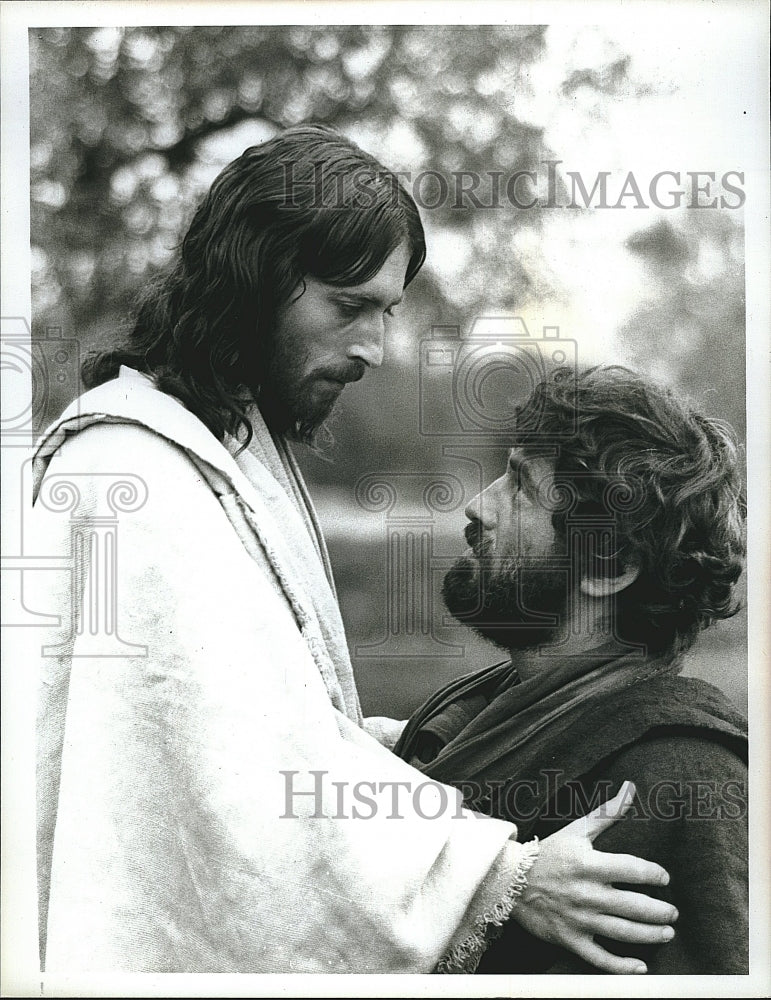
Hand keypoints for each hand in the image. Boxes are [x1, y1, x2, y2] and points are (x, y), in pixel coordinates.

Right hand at [512, 780, 677, 973]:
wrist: (511, 880)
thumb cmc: (549, 853)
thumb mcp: (577, 829)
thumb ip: (607, 813)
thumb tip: (631, 788)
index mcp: (588, 864)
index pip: (632, 868)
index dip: (654, 874)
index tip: (665, 877)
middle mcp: (586, 893)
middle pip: (633, 905)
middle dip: (660, 911)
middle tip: (673, 912)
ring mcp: (578, 918)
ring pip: (623, 932)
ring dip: (650, 935)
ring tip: (667, 932)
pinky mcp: (570, 938)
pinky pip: (600, 958)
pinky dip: (622, 966)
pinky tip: (641, 966)